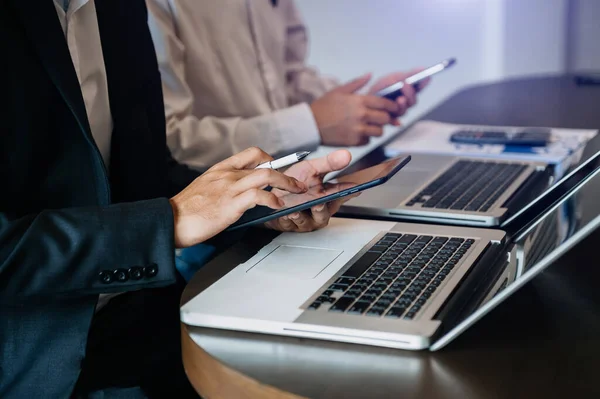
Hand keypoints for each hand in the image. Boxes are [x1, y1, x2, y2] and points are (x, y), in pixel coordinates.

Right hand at [169, 147, 306, 247]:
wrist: (171, 221)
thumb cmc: (186, 210)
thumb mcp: (205, 189)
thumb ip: (224, 186)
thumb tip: (242, 195)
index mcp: (221, 169)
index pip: (251, 153)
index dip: (270, 159)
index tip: (280, 168)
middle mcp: (227, 174)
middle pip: (264, 164)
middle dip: (286, 173)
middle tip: (297, 183)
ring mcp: (230, 188)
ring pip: (266, 176)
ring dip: (286, 184)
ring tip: (296, 192)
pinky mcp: (231, 204)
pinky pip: (259, 196)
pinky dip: (273, 200)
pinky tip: (278, 206)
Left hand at [264, 150, 352, 232]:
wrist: (274, 190)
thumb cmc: (296, 183)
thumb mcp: (312, 169)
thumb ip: (329, 163)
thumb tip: (347, 155)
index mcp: (327, 198)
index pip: (341, 195)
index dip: (347, 192)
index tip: (354, 188)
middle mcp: (318, 212)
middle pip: (323, 214)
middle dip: (321, 210)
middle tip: (319, 204)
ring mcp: (304, 219)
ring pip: (305, 222)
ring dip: (301, 217)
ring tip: (295, 211)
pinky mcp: (289, 224)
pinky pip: (287, 224)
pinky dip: (285, 220)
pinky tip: (283, 214)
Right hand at [310, 74, 400, 145]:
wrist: (310, 125)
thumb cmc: (323, 106)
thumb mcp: (339, 90)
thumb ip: (357, 83)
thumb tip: (370, 74)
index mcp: (359, 101)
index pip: (384, 103)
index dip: (392, 106)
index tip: (394, 108)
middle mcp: (361, 116)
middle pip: (385, 119)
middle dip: (385, 118)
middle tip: (380, 118)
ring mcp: (358, 130)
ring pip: (379, 132)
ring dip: (376, 129)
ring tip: (369, 126)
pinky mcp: (354, 141)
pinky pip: (368, 141)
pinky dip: (366, 138)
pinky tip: (358, 133)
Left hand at [368, 68, 429, 119]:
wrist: (365, 101)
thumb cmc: (380, 89)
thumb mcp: (392, 78)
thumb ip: (406, 75)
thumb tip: (423, 68)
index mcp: (407, 92)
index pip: (419, 89)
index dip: (423, 83)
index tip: (426, 77)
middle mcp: (404, 103)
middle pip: (412, 101)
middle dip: (410, 93)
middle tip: (406, 85)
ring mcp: (397, 112)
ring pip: (403, 111)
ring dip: (402, 105)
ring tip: (400, 99)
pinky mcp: (388, 120)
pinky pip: (393, 121)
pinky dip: (394, 121)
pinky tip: (396, 122)